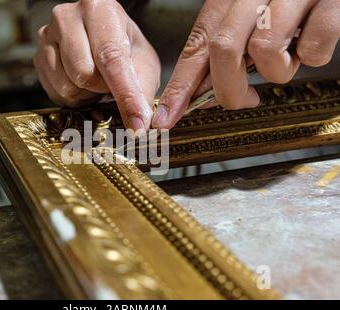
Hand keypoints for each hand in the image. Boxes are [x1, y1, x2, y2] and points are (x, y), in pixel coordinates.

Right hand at [34, 0, 160, 132]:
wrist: (101, 36)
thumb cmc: (124, 47)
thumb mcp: (143, 63)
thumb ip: (143, 90)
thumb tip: (141, 123)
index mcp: (99, 9)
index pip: (111, 57)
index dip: (126, 94)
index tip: (137, 123)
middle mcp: (67, 17)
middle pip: (84, 74)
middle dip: (103, 89)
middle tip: (112, 84)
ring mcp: (47, 37)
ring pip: (67, 87)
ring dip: (88, 94)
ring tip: (97, 82)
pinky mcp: (38, 58)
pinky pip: (55, 93)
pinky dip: (73, 97)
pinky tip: (82, 84)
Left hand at [152, 0, 339, 128]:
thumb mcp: (247, 18)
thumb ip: (226, 51)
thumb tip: (207, 95)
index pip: (195, 48)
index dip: (180, 88)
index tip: (166, 118)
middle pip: (223, 51)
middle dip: (229, 88)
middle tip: (243, 97)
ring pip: (266, 52)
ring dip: (277, 68)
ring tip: (288, 53)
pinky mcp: (330, 2)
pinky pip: (313, 50)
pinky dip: (312, 55)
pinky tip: (310, 40)